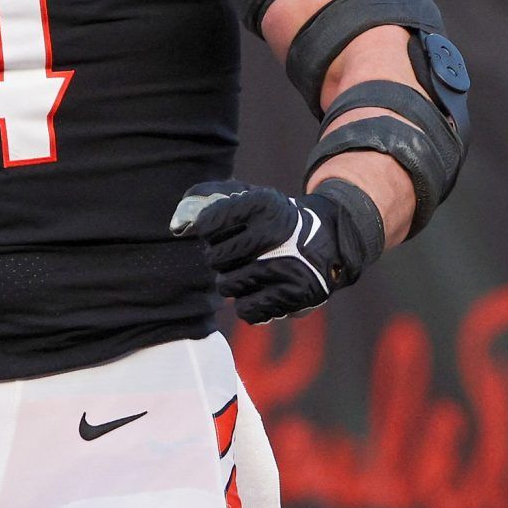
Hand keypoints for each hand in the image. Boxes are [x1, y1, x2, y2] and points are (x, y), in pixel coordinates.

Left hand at [170, 180, 382, 323]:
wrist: (330, 241)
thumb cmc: (275, 221)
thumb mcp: (250, 197)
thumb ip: (209, 201)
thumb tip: (177, 225)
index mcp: (261, 205)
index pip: (207, 225)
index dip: (209, 232)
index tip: (220, 231)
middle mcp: (275, 233)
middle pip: (215, 258)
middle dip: (221, 259)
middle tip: (237, 255)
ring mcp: (286, 266)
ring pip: (227, 286)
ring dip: (233, 282)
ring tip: (251, 272)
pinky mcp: (295, 295)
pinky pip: (247, 310)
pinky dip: (250, 303)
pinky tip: (263, 290)